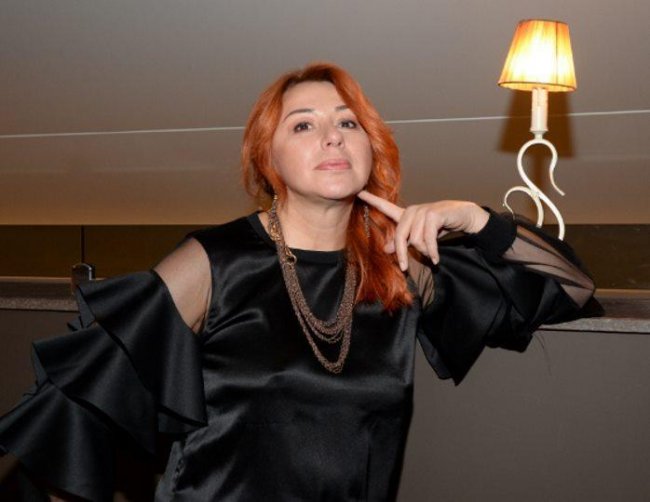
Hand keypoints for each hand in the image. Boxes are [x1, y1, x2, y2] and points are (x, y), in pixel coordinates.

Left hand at [357, 190, 488, 270]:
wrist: (465, 216)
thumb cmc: (442, 226)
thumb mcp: (420, 237)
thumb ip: (404, 242)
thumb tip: (386, 249)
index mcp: (407, 215)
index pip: (386, 207)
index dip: (372, 200)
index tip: (358, 192)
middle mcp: (412, 211)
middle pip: (399, 236)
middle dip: (402, 254)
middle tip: (405, 268)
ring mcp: (423, 211)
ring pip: (415, 240)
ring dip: (425, 252)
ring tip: (432, 254)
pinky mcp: (433, 214)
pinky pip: (427, 239)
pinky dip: (432, 252)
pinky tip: (436, 259)